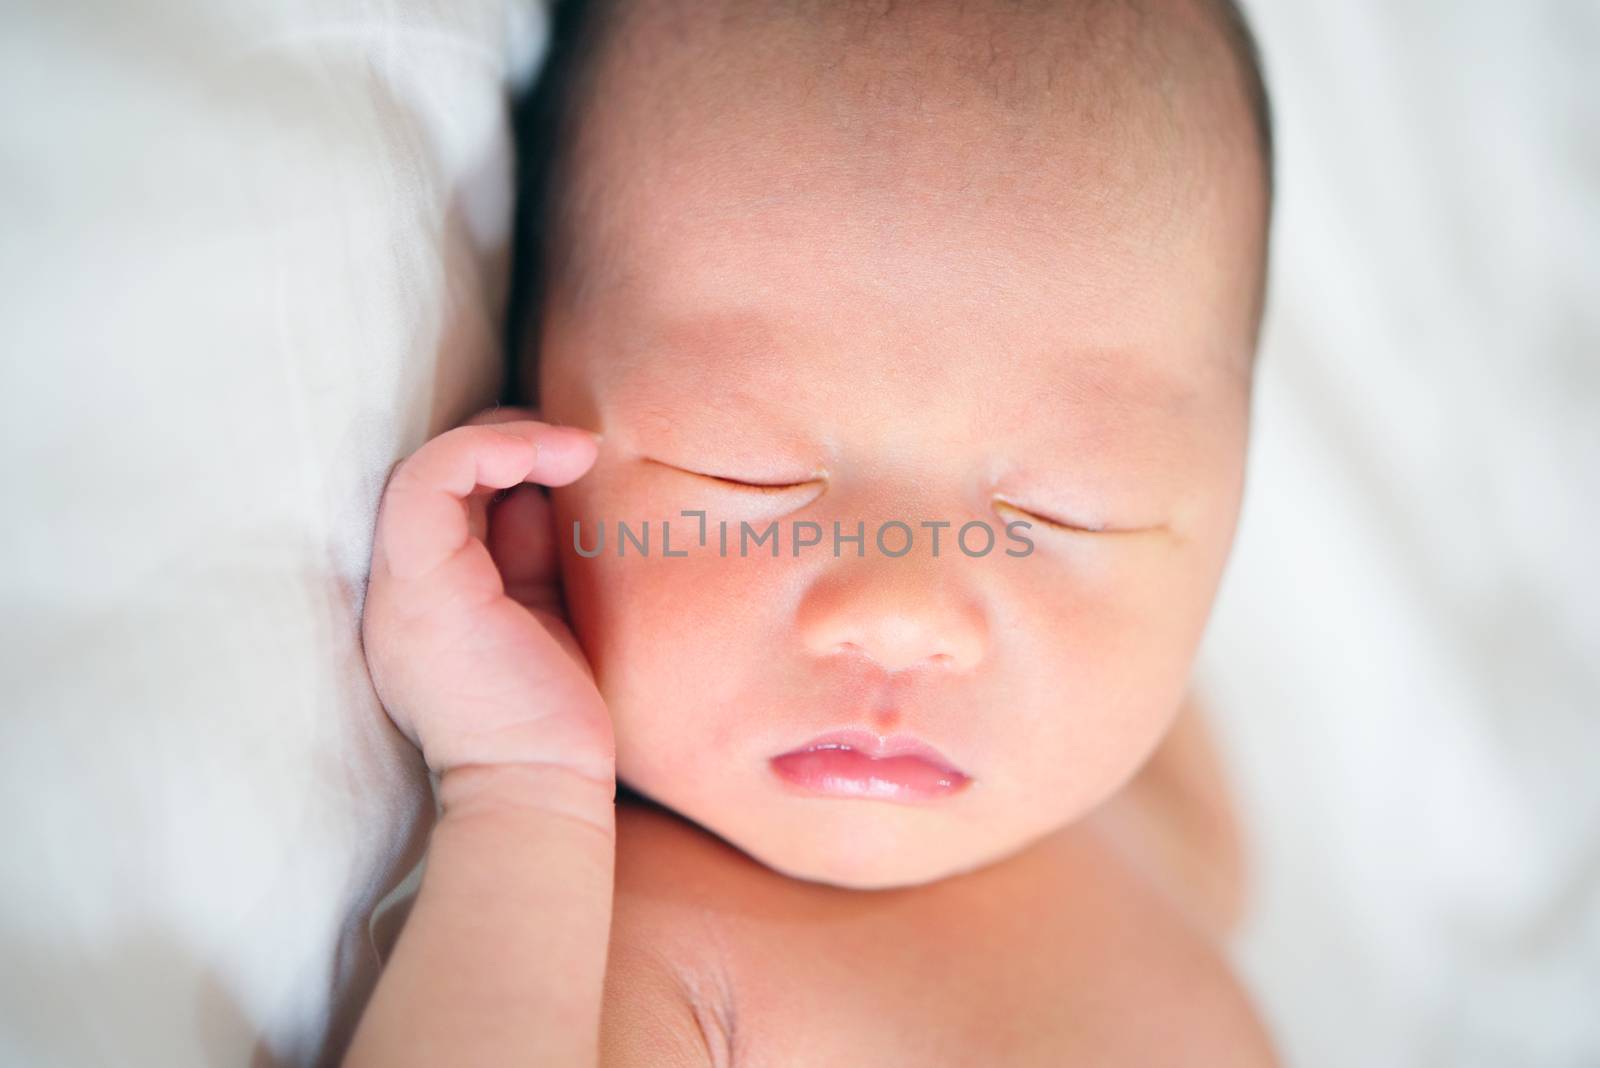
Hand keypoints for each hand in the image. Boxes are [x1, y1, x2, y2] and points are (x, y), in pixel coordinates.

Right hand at [362, 408, 611, 784]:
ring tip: (575, 449)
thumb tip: (542, 492)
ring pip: (429, 464)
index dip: (505, 464)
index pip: (448, 501)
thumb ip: (530, 555)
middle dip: (508, 443)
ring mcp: (402, 585)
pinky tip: (555, 456)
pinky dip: (492, 448)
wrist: (541, 789)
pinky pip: (433, 476)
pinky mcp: (421, 582)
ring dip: (509, 438)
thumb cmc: (553, 719)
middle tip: (574, 449)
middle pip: (438, 477)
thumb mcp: (542, 615)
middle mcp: (401, 588)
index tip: (572, 465)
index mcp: (427, 600)